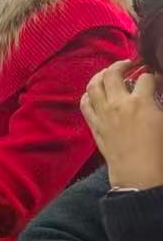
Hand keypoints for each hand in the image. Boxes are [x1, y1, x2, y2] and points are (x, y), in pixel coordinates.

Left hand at [82, 61, 162, 191]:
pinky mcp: (94, 126)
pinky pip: (85, 104)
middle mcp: (118, 104)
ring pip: (94, 85)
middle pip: (113, 74)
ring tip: (108, 73)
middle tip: (130, 64)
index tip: (156, 77)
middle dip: (122, 64)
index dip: (153, 75)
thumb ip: (160, 106)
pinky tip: (93, 93)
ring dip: (100, 75)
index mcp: (141, 103)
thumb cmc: (160, 153)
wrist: (140, 176)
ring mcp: (103, 114)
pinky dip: (88, 95)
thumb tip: (155, 97)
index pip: (146, 78)